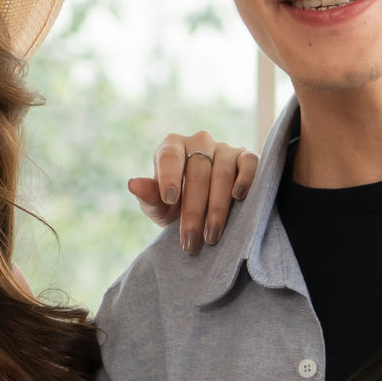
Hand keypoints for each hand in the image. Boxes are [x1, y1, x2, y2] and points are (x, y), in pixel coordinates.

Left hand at [126, 130, 262, 252]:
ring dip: (217, 207)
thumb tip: (133, 184)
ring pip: (222, 172)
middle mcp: (199, 141)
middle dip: (194, 209)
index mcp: (172, 146)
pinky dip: (245, 178)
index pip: (170, 156)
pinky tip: (238, 197)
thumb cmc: (177, 205)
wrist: (206, 210)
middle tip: (191, 239)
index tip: (169, 200)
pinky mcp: (246, 157)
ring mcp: (224, 147)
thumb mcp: (160, 206)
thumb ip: (148, 196)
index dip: (170, 177)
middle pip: (197, 172)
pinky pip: (248, 162)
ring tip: (211, 236)